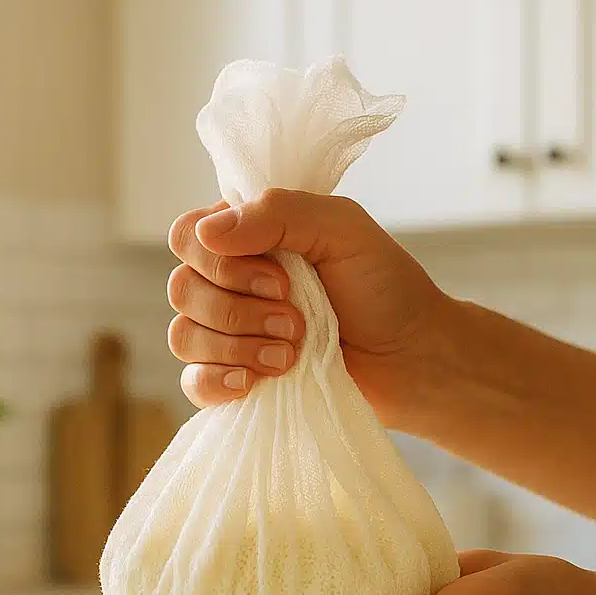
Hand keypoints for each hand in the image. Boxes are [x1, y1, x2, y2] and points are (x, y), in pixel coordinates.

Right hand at [165, 190, 455, 430]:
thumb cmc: (385, 288)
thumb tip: (207, 232)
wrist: (413, 359)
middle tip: (297, 321)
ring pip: (184, 336)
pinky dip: (216, 381)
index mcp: (247, 237)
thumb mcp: (342, 229)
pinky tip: (254, 382)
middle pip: (182, 289)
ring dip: (237, 346)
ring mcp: (229, 333)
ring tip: (291, 353)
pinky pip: (192, 382)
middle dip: (238, 309)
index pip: (188, 236)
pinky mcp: (236, 380)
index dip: (221, 261)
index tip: (281, 279)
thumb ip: (279, 212)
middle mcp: (229, 282)